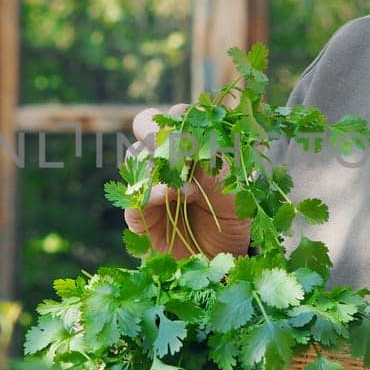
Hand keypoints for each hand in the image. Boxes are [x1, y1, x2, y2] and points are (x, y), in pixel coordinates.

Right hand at [124, 103, 251, 259]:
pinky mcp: (138, 212)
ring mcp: (148, 182)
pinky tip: (169, 195)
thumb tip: (198, 142)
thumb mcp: (236, 182)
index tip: (199, 133)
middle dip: (158, 132)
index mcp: (189, 140)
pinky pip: (132, 194)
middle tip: (179, 149)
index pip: (178, 114)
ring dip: (157, 163)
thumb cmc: (234, 212)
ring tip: (187, 186)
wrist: (224, 255)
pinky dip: (149, 191)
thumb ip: (219, 159)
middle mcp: (164, 157)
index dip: (183, 117)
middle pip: (144, 123)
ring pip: (134, 155)